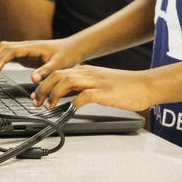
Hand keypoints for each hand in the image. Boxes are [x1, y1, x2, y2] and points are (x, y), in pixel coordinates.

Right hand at [0, 38, 81, 78]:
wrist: (73, 48)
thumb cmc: (67, 55)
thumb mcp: (59, 64)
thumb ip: (45, 71)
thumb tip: (32, 78)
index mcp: (33, 47)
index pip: (11, 51)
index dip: (0, 60)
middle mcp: (26, 46)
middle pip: (3, 47)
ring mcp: (24, 49)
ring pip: (4, 49)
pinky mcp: (25, 54)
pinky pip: (8, 54)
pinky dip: (0, 60)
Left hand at [31, 65, 155, 111]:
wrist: (145, 85)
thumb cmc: (123, 87)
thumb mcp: (96, 85)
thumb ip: (80, 89)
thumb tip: (62, 97)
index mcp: (85, 71)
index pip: (57, 73)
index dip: (43, 84)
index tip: (35, 96)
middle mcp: (88, 74)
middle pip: (58, 75)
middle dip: (43, 88)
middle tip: (36, 102)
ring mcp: (97, 82)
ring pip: (67, 81)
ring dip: (54, 94)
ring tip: (49, 106)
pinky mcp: (106, 92)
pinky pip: (86, 95)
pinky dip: (75, 102)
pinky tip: (71, 110)